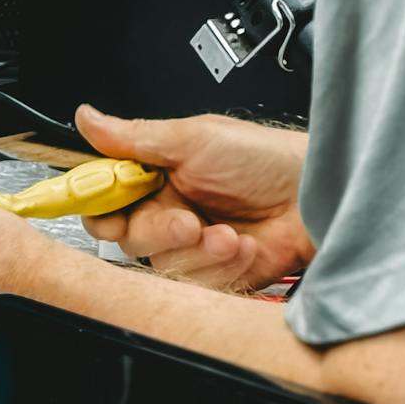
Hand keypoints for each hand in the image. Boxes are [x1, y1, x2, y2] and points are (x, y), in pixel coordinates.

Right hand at [76, 105, 312, 291]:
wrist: (317, 195)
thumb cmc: (265, 158)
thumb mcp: (195, 139)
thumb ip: (135, 137)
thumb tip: (87, 118)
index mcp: (158, 175)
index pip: (107, 197)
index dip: (100, 205)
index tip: (110, 209)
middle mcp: (170, 210)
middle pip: (130, 237)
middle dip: (159, 232)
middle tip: (188, 222)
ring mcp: (193, 245)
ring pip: (163, 264)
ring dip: (199, 251)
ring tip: (230, 234)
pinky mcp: (216, 274)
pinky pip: (196, 285)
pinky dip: (222, 268)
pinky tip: (244, 248)